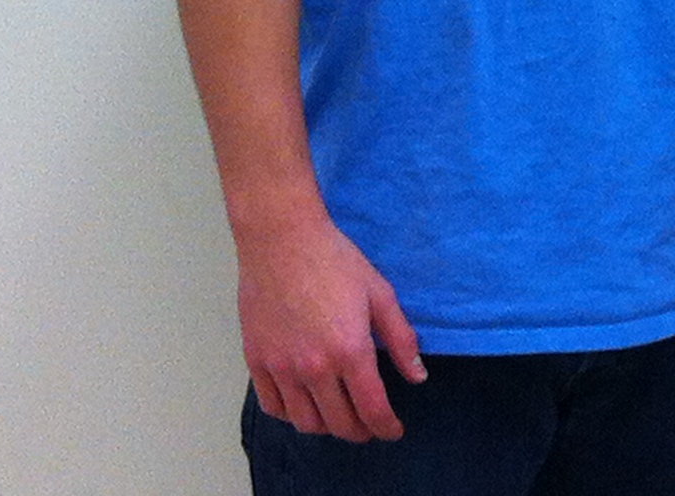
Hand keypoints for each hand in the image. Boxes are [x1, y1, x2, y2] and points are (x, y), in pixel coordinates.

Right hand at [236, 212, 425, 441]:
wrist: (282, 242)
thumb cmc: (335, 261)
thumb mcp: (381, 294)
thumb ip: (401, 339)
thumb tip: (417, 376)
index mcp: (350, 350)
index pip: (371, 408)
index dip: (386, 427)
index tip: (394, 431)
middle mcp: (314, 367)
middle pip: (339, 422)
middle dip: (359, 432)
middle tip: (370, 428)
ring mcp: (281, 367)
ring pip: (304, 422)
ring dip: (326, 427)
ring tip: (340, 417)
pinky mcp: (256, 361)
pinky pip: (273, 406)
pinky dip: (291, 415)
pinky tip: (305, 404)